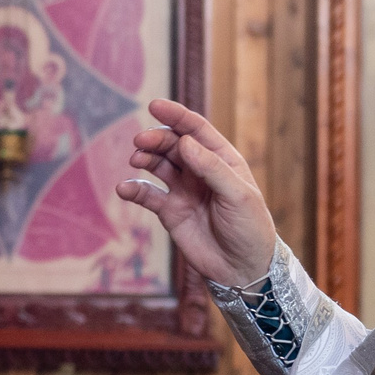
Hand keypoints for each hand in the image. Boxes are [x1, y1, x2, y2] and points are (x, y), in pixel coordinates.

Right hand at [114, 99, 278, 287]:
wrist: (243, 268)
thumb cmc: (250, 228)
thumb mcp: (238, 195)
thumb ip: (211, 168)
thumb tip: (184, 142)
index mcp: (222, 159)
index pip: (196, 130)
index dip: (176, 116)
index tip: (154, 105)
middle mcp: (200, 170)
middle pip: (172, 145)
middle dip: (156, 139)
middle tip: (140, 142)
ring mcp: (184, 190)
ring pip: (158, 165)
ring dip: (145, 158)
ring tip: (136, 160)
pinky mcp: (170, 212)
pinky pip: (147, 195)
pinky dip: (134, 190)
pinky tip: (124, 189)